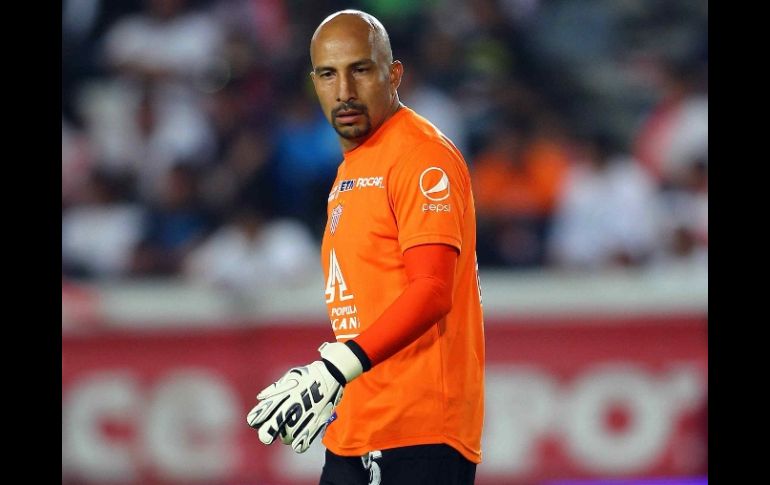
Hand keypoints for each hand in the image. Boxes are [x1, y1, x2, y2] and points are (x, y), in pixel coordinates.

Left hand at [246, 342, 363, 452]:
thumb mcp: (288, 378)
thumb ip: (273, 390)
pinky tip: (301, 435)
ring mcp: (300, 419)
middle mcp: (287, 410)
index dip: (257, 420)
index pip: (256, 419)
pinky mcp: (314, 425)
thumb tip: (260, 399)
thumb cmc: (308, 375)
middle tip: (273, 430)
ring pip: (285, 439)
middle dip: (268, 433)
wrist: (331, 374)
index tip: (261, 419)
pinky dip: (300, 443)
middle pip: (267, 434)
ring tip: (292, 426)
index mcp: (278, 398)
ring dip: (286, 435)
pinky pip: (301, 445)